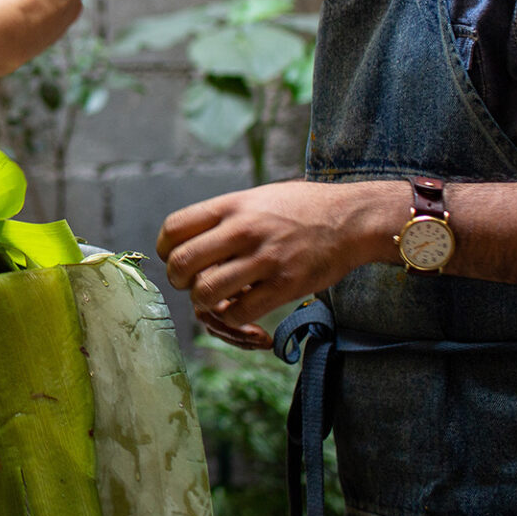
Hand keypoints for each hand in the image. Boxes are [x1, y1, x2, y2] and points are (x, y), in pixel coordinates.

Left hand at [156, 180, 398, 349]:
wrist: (352, 219)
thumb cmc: (301, 208)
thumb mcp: (256, 198)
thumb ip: (223, 219)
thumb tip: (188, 244)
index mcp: (232, 206)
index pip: (174, 229)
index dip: (165, 250)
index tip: (174, 258)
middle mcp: (243, 230)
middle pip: (181, 264)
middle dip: (178, 280)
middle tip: (191, 283)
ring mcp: (264, 259)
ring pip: (205, 292)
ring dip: (203, 302)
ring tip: (215, 298)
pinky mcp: (284, 286)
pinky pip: (238, 312)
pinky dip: (232, 317)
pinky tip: (241, 308)